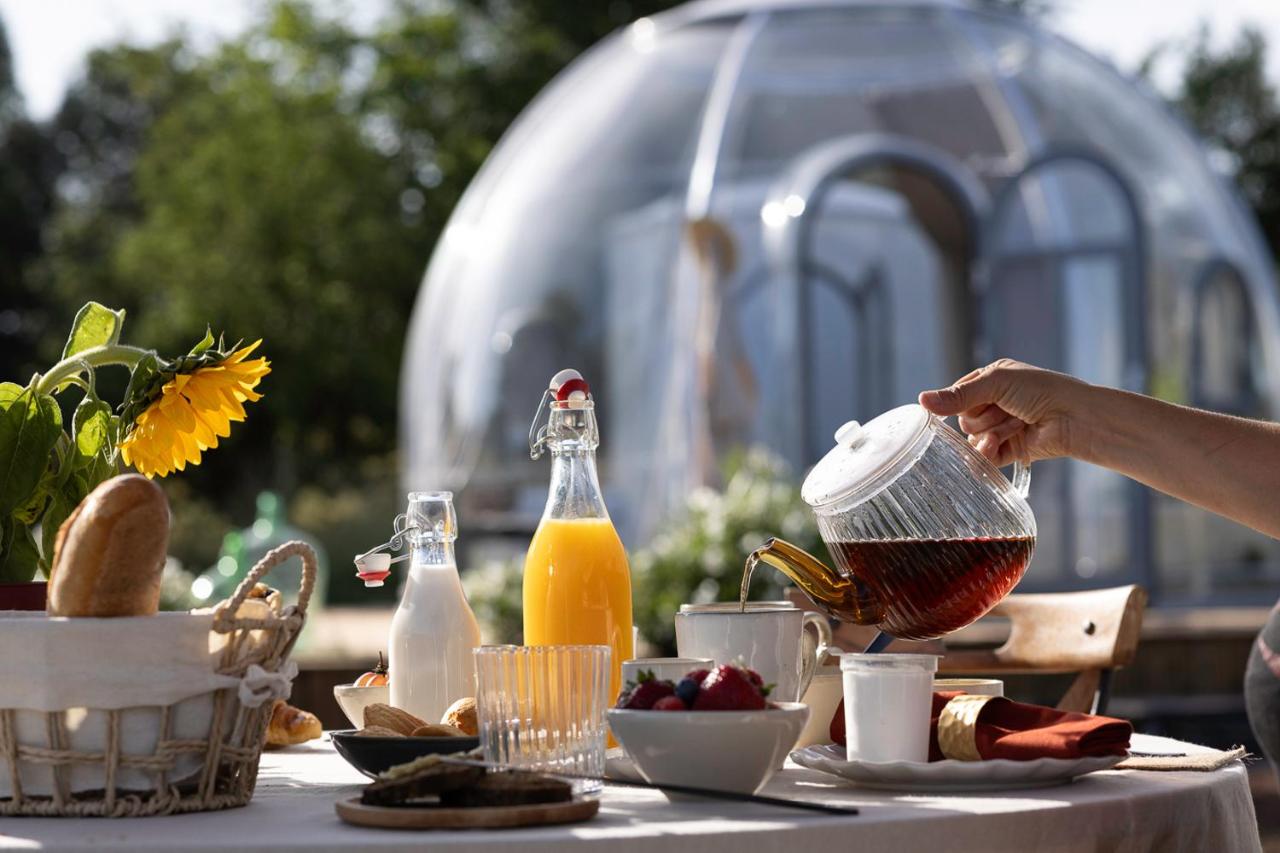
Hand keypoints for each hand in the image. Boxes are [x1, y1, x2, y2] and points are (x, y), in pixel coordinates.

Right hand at [917, 360, 1091, 465]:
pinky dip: (988, 453)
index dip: (961, 401)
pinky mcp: (1009, 450)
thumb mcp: (996, 383)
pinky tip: (999, 445)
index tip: (974, 400)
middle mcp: (994, 403)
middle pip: (964, 419)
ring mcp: (1001, 427)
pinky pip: (983, 457)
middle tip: (1006, 410)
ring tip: (1017, 424)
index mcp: (991, 380)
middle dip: (983, 417)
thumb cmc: (1041, 391)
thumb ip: (958, 396)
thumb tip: (921, 401)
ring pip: (972, 438)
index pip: (957, 395)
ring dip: (992, 432)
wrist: (1075, 418)